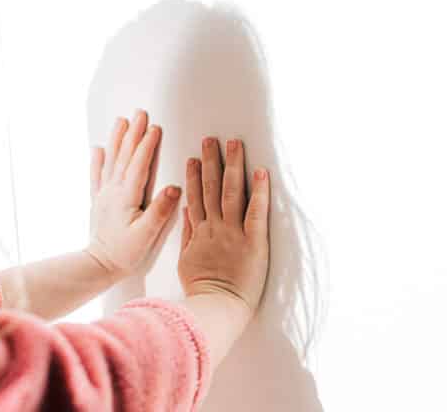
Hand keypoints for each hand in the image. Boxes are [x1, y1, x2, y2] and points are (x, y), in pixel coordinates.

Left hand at [87, 110, 180, 276]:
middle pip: (124, 155)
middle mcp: (113, 191)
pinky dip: (97, 160)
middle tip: (140, 113)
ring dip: (117, 139)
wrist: (98, 265)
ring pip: (111, 160)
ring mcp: (104, 195)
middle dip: (133, 133)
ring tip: (121, 121)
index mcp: (127, 196)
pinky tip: (97, 148)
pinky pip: (97, 175)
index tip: (155, 127)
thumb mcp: (147, 234)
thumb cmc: (125, 253)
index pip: (139, 164)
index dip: (147, 144)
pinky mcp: (99, 202)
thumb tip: (173, 187)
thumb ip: (160, 211)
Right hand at [178, 137, 269, 314]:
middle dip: (212, 162)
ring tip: (234, 143)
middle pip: (212, 188)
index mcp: (200, 233)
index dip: (195, 177)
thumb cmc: (202, 290)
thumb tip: (186, 212)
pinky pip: (256, 212)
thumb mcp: (186, 261)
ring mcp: (234, 233)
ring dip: (233, 166)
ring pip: (232, 192)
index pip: (196, 198)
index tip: (193, 158)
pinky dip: (259, 191)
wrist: (217, 308)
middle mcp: (216, 228)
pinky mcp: (254, 242)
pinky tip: (261, 172)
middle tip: (211, 139)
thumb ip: (187, 235)